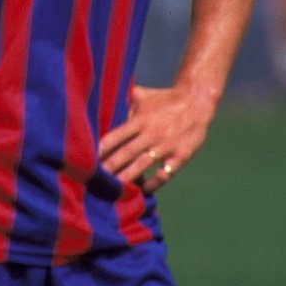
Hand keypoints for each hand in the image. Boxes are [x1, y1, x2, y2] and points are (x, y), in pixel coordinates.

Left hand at [98, 83, 216, 192]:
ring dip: (128, 177)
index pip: (117, 135)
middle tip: (95, 178)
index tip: (88, 157)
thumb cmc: (163, 99)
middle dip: (110, 166)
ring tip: (113, 188)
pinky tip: (142, 190)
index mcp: (140, 119)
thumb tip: (100, 102)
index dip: (103, 147)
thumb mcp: (142, 95)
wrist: (197, 102)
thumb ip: (123, 102)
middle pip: (127, 153)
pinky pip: (165, 174)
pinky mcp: (181, 156)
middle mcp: (152, 134)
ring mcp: (167, 146)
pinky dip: (153, 184)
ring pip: (143, 165)